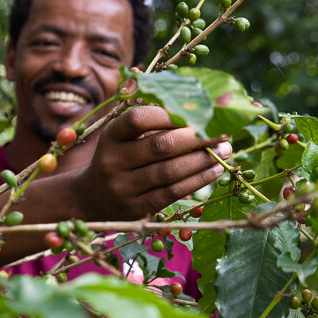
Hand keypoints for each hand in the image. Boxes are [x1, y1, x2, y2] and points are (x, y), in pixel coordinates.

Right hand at [78, 105, 230, 218]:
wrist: (91, 198)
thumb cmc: (118, 159)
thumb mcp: (122, 138)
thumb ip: (151, 123)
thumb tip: (198, 109)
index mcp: (110, 136)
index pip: (138, 119)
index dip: (170, 114)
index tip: (198, 112)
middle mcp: (112, 161)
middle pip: (160, 145)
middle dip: (197, 137)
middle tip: (223, 131)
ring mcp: (122, 187)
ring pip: (170, 171)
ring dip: (202, 159)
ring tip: (225, 150)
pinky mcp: (135, 208)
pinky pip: (172, 193)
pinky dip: (198, 180)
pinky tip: (215, 170)